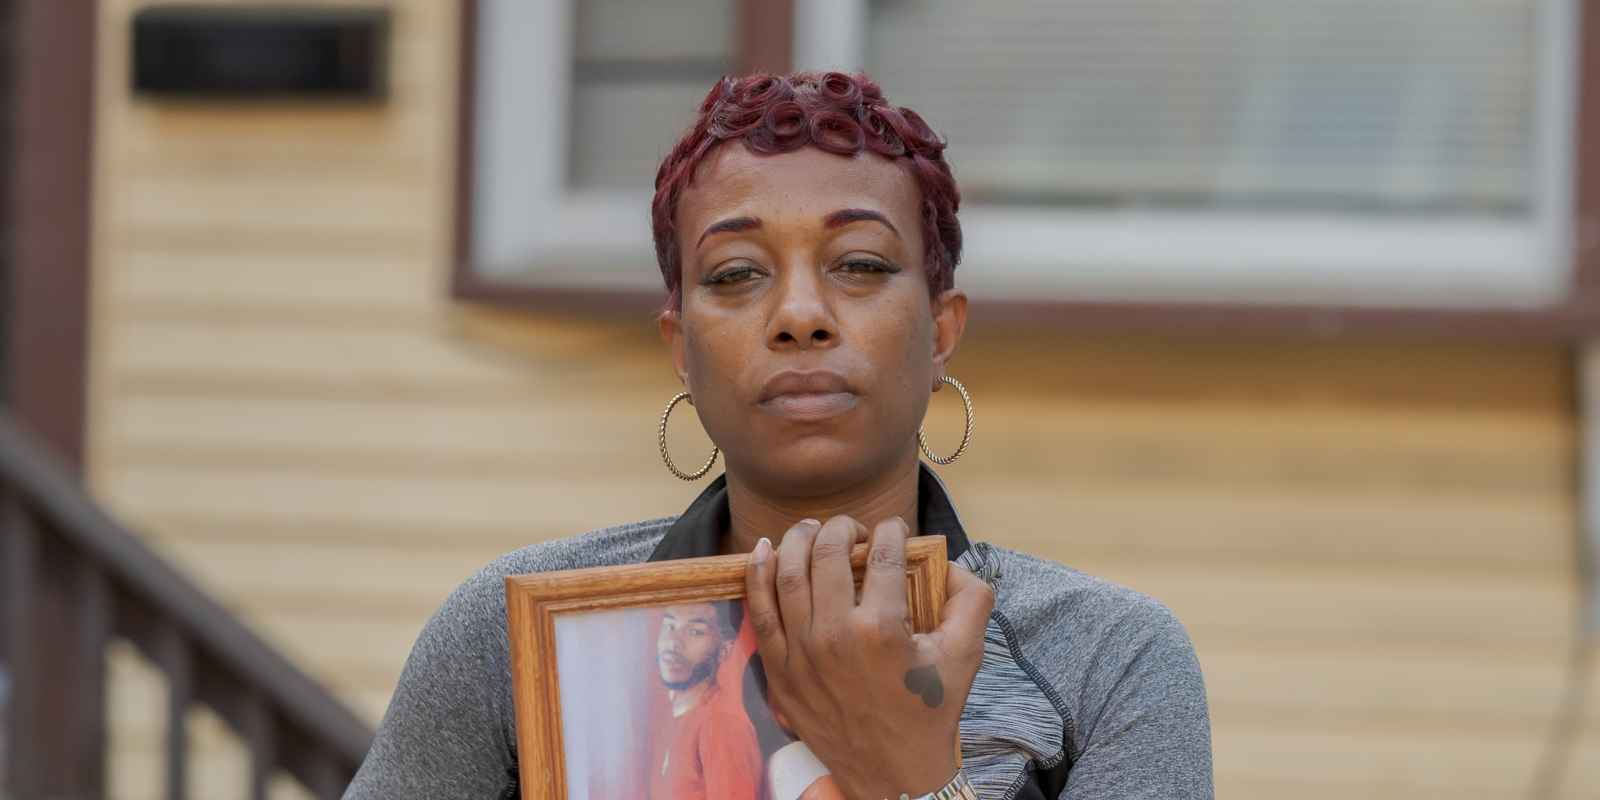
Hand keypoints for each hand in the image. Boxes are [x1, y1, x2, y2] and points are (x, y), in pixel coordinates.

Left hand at [745, 516, 994, 799]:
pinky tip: (764, 550)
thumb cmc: (929, 711)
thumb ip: (970, 598)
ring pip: (787, 574)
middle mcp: (833, 635)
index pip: (882, 555)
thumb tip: (950, 560)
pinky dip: (757, 574)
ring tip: (813, 529)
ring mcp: (799, 652)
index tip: (895, 530)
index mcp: (880, 629)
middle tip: (854, 529)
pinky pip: (759, 610)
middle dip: (842, 528)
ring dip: (799, 540)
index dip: (891, 531)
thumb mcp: (965, 655)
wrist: (892, 773)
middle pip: (827, 554)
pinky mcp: (778, 668)